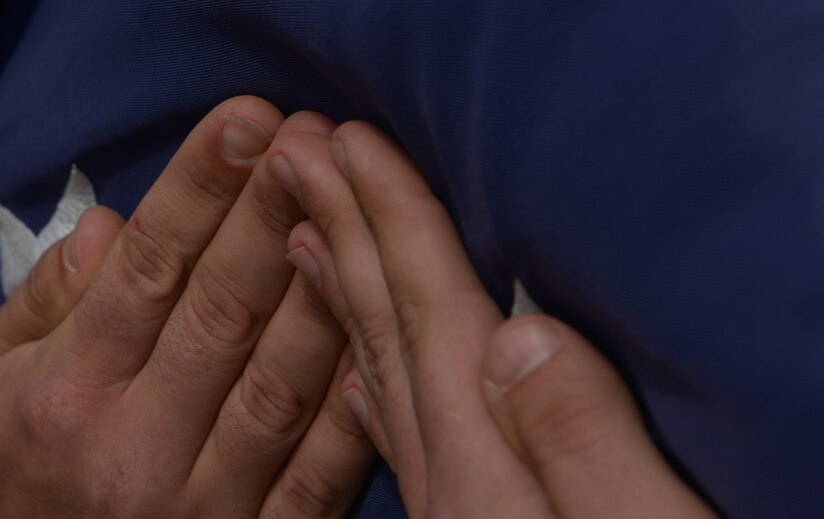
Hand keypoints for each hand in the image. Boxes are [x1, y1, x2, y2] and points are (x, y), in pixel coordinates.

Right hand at [0, 97, 373, 517]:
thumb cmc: (34, 467)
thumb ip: (43, 303)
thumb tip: (107, 226)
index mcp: (67, 397)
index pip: (144, 272)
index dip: (199, 189)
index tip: (247, 120)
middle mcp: (138, 448)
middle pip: (222, 313)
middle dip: (272, 215)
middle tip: (314, 138)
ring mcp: (208, 501)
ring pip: (281, 381)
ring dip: (326, 284)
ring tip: (356, 204)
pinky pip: (322, 471)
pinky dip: (356, 403)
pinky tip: (386, 328)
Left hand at [270, 121, 717, 517]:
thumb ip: (577, 442)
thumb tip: (519, 334)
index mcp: (490, 467)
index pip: (426, 314)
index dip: (391, 221)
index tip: (349, 145)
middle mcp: (450, 475)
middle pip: (381, 328)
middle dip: (343, 230)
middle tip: (298, 153)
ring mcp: (447, 497)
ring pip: (371, 368)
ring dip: (339, 287)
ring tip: (301, 227)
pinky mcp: (463, 514)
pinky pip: (388, 422)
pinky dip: (365, 367)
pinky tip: (354, 349)